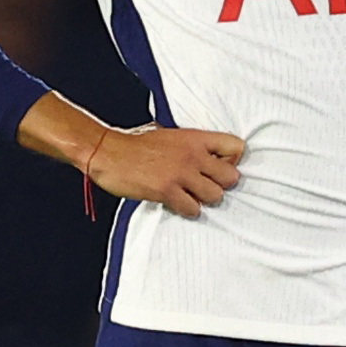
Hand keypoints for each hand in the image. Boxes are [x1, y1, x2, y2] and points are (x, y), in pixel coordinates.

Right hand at [90, 124, 243, 217]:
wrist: (109, 152)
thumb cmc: (138, 145)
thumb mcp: (172, 136)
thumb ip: (193, 146)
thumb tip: (212, 159)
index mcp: (195, 138)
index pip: (236, 146)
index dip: (232, 161)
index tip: (219, 167)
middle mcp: (193, 154)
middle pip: (231, 177)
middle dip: (221, 185)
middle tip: (205, 186)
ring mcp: (181, 173)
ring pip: (215, 196)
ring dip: (204, 200)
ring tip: (190, 196)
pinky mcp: (167, 190)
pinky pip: (193, 209)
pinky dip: (188, 210)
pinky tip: (177, 203)